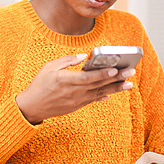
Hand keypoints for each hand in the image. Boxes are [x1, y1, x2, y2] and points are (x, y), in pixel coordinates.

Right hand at [15, 54, 134, 123]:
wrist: (32, 107)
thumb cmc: (39, 84)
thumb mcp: (49, 67)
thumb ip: (67, 61)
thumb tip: (82, 56)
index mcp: (66, 80)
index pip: (88, 77)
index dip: (102, 74)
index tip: (115, 69)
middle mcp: (74, 92)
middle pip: (98, 84)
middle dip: (116, 78)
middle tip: (130, 72)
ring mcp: (76, 100)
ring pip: (99, 93)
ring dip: (115, 88)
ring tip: (129, 83)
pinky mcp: (76, 106)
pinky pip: (93, 99)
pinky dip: (103, 95)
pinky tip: (112, 92)